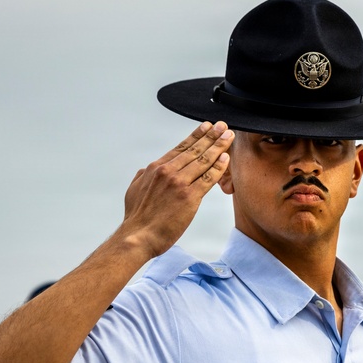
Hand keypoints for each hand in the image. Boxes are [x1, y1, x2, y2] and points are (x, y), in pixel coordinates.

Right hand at [120, 122, 233, 257]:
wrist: (138, 236)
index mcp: (156, 168)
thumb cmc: (137, 218)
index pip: (181, 147)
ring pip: (203, 160)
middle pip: (195, 150)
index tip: (207, 127)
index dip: (196, 135)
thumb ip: (143, 177)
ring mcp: (180, 183)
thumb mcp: (134, 189)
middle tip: (223, 125)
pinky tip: (226, 157)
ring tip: (228, 136)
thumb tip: (146, 170)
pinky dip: (219, 167)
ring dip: (218, 146)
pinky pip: (209, 178)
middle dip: (211, 136)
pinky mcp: (190, 197)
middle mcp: (168, 172)